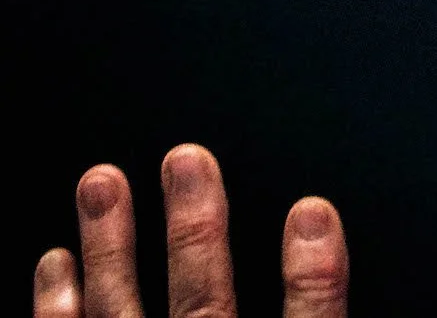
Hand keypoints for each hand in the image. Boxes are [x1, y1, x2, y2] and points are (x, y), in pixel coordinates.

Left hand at [34, 146, 347, 317]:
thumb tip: (352, 269)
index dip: (315, 272)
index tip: (312, 211)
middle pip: (205, 305)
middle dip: (195, 231)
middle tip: (185, 161)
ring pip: (121, 314)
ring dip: (110, 249)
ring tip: (101, 183)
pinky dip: (57, 308)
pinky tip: (57, 264)